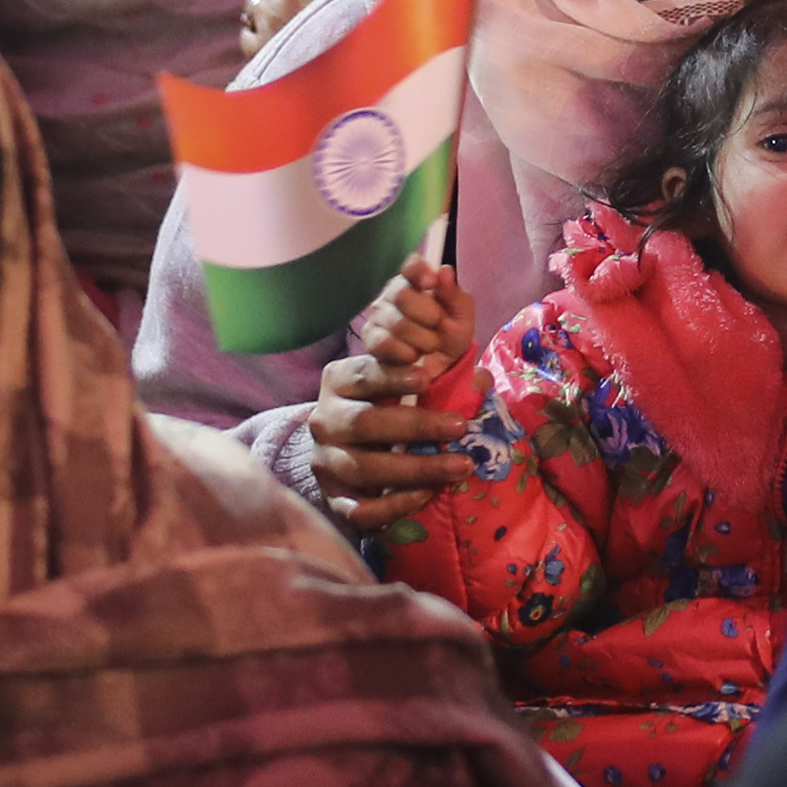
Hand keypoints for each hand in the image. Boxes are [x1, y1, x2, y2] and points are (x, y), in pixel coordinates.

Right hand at [310, 269, 483, 531]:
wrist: (345, 451)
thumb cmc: (385, 399)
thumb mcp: (401, 366)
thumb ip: (425, 331)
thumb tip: (446, 275)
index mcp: (337, 380)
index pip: (362, 375)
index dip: (394, 374)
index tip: (430, 374)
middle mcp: (325, 420)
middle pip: (366, 424)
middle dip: (416, 424)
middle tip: (460, 426)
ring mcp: (326, 462)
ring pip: (367, 469)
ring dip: (418, 468)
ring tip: (461, 465)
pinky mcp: (335, 499)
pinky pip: (363, 510)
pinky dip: (396, 505)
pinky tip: (428, 494)